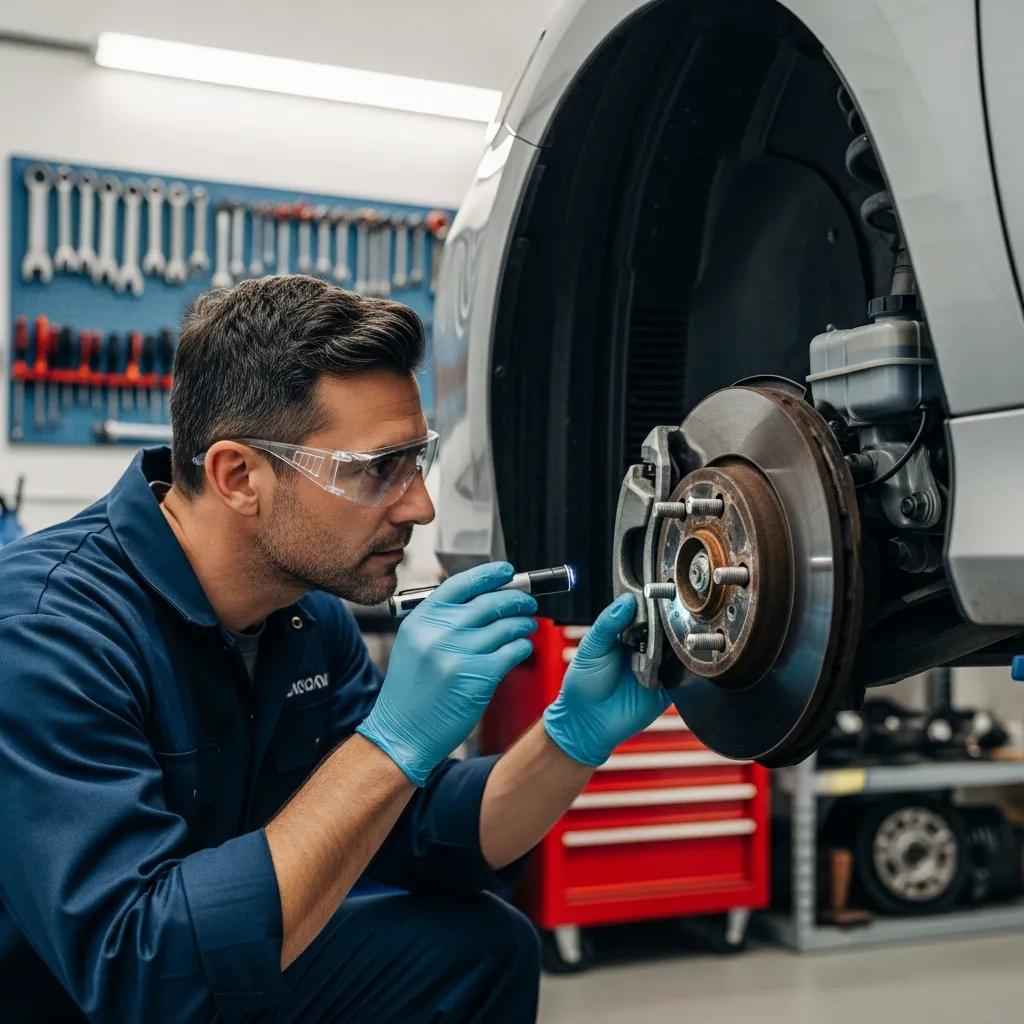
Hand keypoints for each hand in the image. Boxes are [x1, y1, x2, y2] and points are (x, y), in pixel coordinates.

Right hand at [357, 561, 537, 784]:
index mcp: (423, 619)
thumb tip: (486, 597)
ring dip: (524, 623)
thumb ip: (443, 619)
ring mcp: (459, 654)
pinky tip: (522, 647)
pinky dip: (522, 646)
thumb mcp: (416, 642)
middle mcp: (440, 632)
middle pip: (491, 602)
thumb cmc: (412, 689)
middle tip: (527, 602)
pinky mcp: (479, 676)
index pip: (462, 583)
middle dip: (517, 599)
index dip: (490, 574)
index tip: (507, 571)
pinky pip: (512, 651)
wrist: (403, 732)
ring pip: (507, 626)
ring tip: (527, 625)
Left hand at [543, 593, 669, 765]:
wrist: (587, 723)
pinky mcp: (668, 688)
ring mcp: (658, 666)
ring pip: (678, 649)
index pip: (645, 611)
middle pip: (666, 628)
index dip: (652, 602)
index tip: (658, 593)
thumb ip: (607, 624)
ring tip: (675, 640)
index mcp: (625, 632)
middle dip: (669, 623)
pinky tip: (682, 661)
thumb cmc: (583, 684)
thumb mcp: (591, 648)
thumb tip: (626, 601)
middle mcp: (645, 647)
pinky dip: (685, 669)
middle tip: (670, 618)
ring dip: (678, 644)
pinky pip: (684, 675)